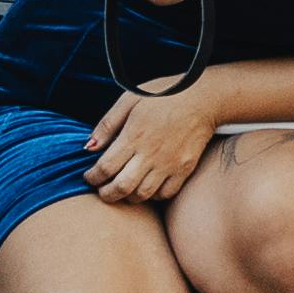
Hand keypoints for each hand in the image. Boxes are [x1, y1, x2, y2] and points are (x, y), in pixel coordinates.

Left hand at [85, 74, 232, 204]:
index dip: (92, 177)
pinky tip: (146, 186)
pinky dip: (153, 196)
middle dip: (106, 194)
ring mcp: (170, 163)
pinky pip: (165, 193)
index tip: (89, 177)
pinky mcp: (185, 169)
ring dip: (127, 197)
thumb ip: (107, 124)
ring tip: (122, 190)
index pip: (105, 167)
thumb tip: (89, 147)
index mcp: (134, 135)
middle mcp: (151, 153)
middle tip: (102, 191)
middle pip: (122, 187)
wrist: (204, 98)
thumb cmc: (164, 95)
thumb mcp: (130, 99)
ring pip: (143, 194)